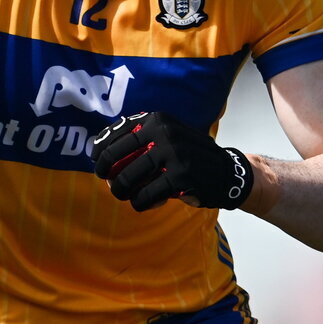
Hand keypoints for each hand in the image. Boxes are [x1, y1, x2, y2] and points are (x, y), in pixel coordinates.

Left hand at [91, 111, 253, 212]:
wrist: (226, 172)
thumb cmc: (188, 156)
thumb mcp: (168, 136)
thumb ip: (140, 137)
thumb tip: (99, 147)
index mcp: (157, 119)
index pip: (117, 131)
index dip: (100, 147)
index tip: (96, 160)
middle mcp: (163, 132)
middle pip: (116, 154)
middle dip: (105, 171)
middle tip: (108, 182)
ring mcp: (173, 153)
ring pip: (128, 177)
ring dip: (121, 191)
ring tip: (125, 195)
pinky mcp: (180, 177)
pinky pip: (146, 195)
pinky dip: (140, 203)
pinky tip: (143, 204)